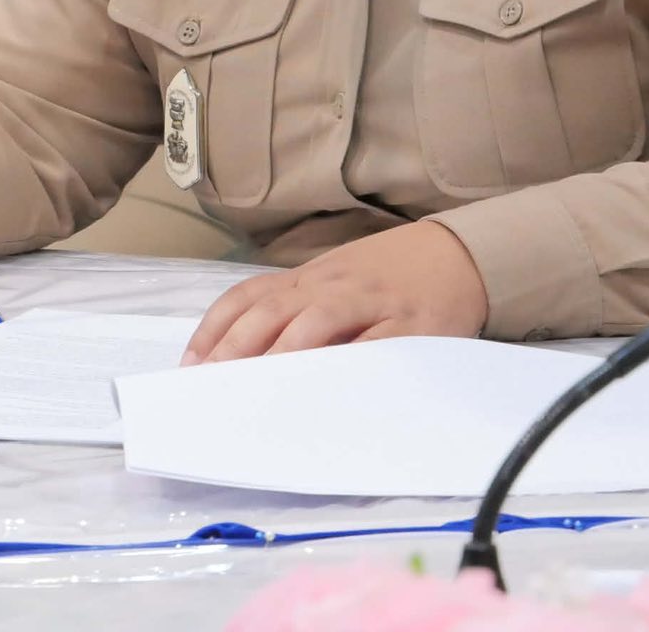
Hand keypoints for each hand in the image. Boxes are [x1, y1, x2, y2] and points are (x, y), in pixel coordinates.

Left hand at [183, 221, 488, 363]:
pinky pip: (375, 347)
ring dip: (283, 355)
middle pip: (271, 311)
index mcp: (308, 278)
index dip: (215, 329)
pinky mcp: (410, 326)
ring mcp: (370, 302)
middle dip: (236, 347)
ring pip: (316, 323)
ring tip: (259, 388)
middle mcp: (330, 286)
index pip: (247, 296)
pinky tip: (331, 392)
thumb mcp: (334, 281)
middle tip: (213, 384)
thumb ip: (296, 309)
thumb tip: (242, 355)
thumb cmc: (386, 276)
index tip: (191, 364)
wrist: (457, 256)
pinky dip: (351, 367)